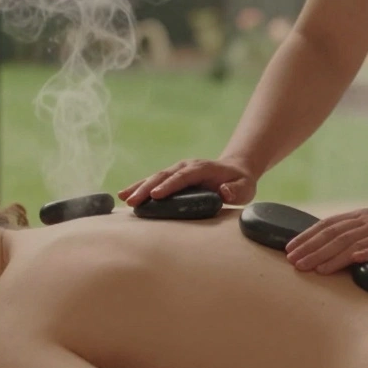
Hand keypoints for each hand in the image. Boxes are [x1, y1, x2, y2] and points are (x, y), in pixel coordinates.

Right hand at [119, 158, 258, 206]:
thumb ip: (236, 191)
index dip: (169, 186)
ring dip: (139, 186)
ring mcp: (178, 170)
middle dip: (146, 188)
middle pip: (163, 175)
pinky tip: (127, 195)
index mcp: (202, 168)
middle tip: (131, 200)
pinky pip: (154, 181)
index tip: (155, 195)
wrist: (235, 170)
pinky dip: (140, 186)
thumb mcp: (245, 188)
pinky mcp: (172, 176)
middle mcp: (186, 166)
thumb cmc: (240, 183)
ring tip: (123, 197)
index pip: (183, 177)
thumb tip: (224, 192)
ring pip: (155, 176)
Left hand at [284, 208, 367, 273]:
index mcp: (363, 216)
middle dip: (310, 248)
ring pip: (349, 243)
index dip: (307, 236)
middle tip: (292, 261)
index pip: (328, 225)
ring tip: (310, 268)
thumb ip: (358, 234)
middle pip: (333, 234)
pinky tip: (343, 264)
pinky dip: (358, 256)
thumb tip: (331, 247)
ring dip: (327, 256)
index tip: (289, 248)